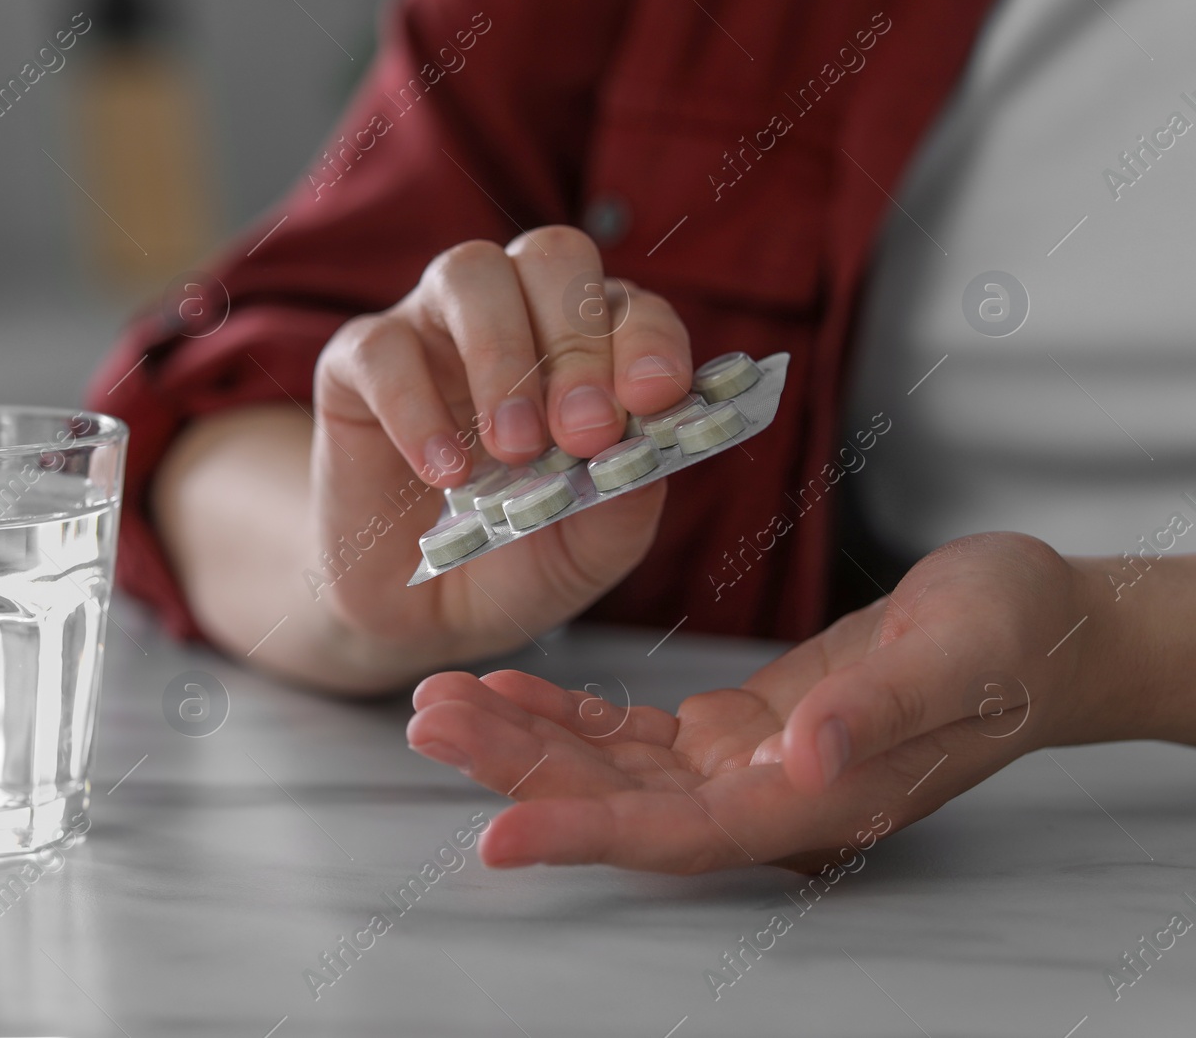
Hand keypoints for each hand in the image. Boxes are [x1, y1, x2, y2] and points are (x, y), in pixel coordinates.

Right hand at [311, 226, 693, 672]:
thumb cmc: (521, 560)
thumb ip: (626, 500)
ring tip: (515, 450)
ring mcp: (433, 330)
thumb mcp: (591, 548)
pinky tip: (446, 473)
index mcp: (589, 347)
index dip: (647, 341)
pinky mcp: (356, 365)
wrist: (426, 614)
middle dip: (577, 341)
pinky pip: (382, 348)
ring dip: (502, 356)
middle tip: (583, 432)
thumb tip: (644, 450)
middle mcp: (516, 315)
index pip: (630, 307)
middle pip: (552, 258)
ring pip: (469, 272)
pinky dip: (416, 406)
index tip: (654, 397)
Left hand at [406, 533, 1114, 871]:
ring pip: (610, 768)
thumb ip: (877, 713)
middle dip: (516, 768)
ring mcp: (744, 767)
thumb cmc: (1010, 641)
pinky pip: (633, 732)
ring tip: (442, 703)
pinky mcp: (735, 727)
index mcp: (811, 804)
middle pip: (617, 801)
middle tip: (426, 721)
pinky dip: (568, 713)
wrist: (1034, 624)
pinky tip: (513, 690)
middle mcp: (762, 801)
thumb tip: (799, 763)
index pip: (676, 837)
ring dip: (523, 739)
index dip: (584, 837)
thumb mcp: (956, 659)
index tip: (495, 836)